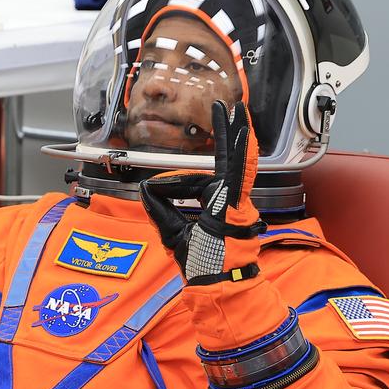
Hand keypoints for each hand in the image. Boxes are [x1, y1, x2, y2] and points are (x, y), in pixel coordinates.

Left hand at [138, 100, 263, 283]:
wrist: (218, 283)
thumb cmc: (203, 263)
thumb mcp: (172, 232)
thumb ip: (160, 208)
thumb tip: (145, 187)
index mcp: (215, 203)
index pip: (193, 181)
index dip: (169, 185)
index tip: (152, 190)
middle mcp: (228, 197)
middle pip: (225, 159)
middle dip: (225, 131)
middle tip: (224, 106)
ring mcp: (235, 199)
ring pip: (231, 160)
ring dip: (231, 132)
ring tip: (232, 107)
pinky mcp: (237, 203)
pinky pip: (239, 172)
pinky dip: (241, 151)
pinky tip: (243, 129)